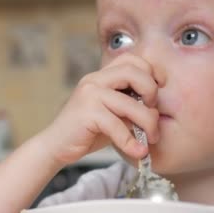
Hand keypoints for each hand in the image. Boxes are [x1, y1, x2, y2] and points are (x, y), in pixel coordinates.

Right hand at [40, 53, 159, 164]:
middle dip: (152, 92)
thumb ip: (131, 106)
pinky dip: (131, 142)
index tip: (157, 96)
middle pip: (134, 72)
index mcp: (101, 76)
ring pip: (131, 103)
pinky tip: (138, 152)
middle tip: (154, 114)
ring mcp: (89, 95)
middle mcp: (94, 80)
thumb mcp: (113, 114)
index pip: (132, 60)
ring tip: (150, 139)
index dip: (151, 74)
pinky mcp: (86, 113)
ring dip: (147, 123)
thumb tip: (157, 109)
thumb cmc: (88, 132)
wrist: (56, 146)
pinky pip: (117, 125)